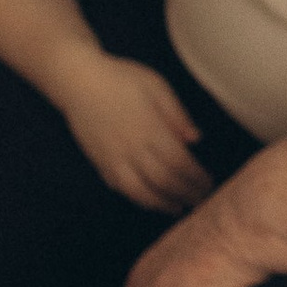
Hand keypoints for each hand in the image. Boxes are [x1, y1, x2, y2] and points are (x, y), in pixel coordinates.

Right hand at [62, 58, 213, 215]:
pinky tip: (151, 201)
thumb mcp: (156, 85)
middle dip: (185, 193)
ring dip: (162, 203)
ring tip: (179, 208)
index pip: (179, 162)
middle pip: (163, 180)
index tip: (209, 183)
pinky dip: (138, 199)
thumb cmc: (121, 78)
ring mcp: (113, 158)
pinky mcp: (99, 162)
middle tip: (202, 201)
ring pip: (141, 191)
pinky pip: (121, 188)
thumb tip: (196, 139)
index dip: (196, 177)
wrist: (77, 81)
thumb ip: (177, 113)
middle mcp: (132, 148)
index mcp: (150, 128)